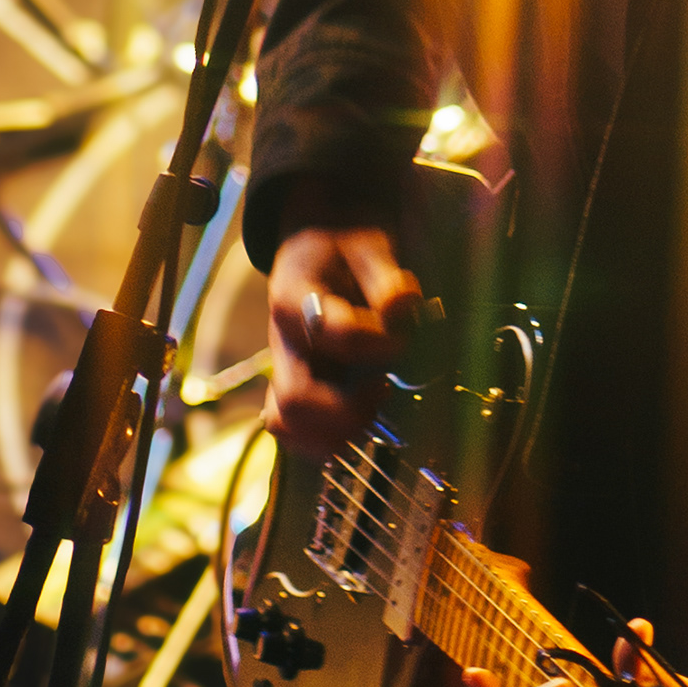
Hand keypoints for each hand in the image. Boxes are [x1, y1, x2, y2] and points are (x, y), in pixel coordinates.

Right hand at [264, 220, 420, 459]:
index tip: (404, 334)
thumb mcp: (368, 245)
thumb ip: (386, 278)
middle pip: (295, 399)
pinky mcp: (294, 388)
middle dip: (349, 408)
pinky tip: (360, 421)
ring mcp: (285, 370)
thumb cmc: (345, 250)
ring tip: (372, 410)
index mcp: (295, 296)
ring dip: (335, 432)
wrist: (317, 249)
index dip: (376, 341)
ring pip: (286, 425)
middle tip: (385, 390)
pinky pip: (292, 432)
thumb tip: (403, 306)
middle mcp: (283, 341)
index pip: (331, 333)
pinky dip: (324, 440)